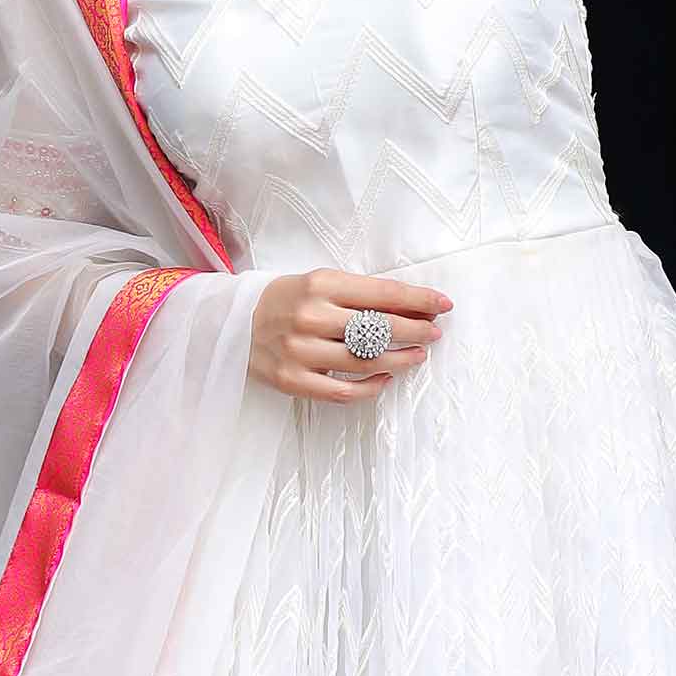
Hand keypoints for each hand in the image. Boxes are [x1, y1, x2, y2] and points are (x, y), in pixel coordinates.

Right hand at [250, 267, 450, 402]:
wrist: (232, 323)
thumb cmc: (286, 300)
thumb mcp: (319, 284)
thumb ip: (360, 295)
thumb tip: (413, 307)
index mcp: (320, 284)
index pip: (383, 293)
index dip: (419, 299)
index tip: (443, 304)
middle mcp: (311, 317)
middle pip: (379, 329)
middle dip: (416, 330)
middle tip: (434, 333)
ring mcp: (300, 351)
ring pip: (366, 362)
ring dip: (400, 360)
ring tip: (416, 356)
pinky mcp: (291, 380)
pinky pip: (342, 392)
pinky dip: (371, 387)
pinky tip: (384, 378)